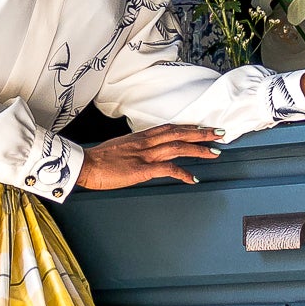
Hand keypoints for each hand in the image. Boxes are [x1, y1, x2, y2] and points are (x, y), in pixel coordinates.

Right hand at [77, 124, 224, 190]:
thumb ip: (136, 149)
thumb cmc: (99, 159)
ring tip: (214, 152)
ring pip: (178, 147)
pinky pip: (167, 169)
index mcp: (140, 137)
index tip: (202, 127)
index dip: (188, 126)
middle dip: (201, 133)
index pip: (170, 127)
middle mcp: (145, 142)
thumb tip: (145, 154)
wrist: (85, 165)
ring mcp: (145, 155)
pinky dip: (182, 173)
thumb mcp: (120, 148)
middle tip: (219, 133)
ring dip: (198, 149)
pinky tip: (192, 178)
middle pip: (179, 133)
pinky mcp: (142, 169)